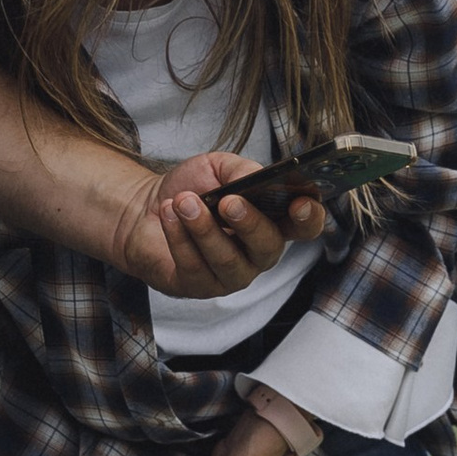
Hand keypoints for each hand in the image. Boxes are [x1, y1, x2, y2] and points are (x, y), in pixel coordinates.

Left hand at [111, 152, 324, 300]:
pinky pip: (194, 267)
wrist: (146, 207)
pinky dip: (179, 237)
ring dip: (204, 228)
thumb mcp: (218, 168)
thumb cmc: (193, 189)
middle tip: (228, 201)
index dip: (309, 218)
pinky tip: (169, 214)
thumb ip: (241, 169)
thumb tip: (253, 179)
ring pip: (227, 260)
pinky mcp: (198, 287)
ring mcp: (230, 275)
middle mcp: (257, 255)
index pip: (305, 226)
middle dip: (250, 223)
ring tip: (184, 202)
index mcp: (273, 223)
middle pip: (268, 247)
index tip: (300, 203)